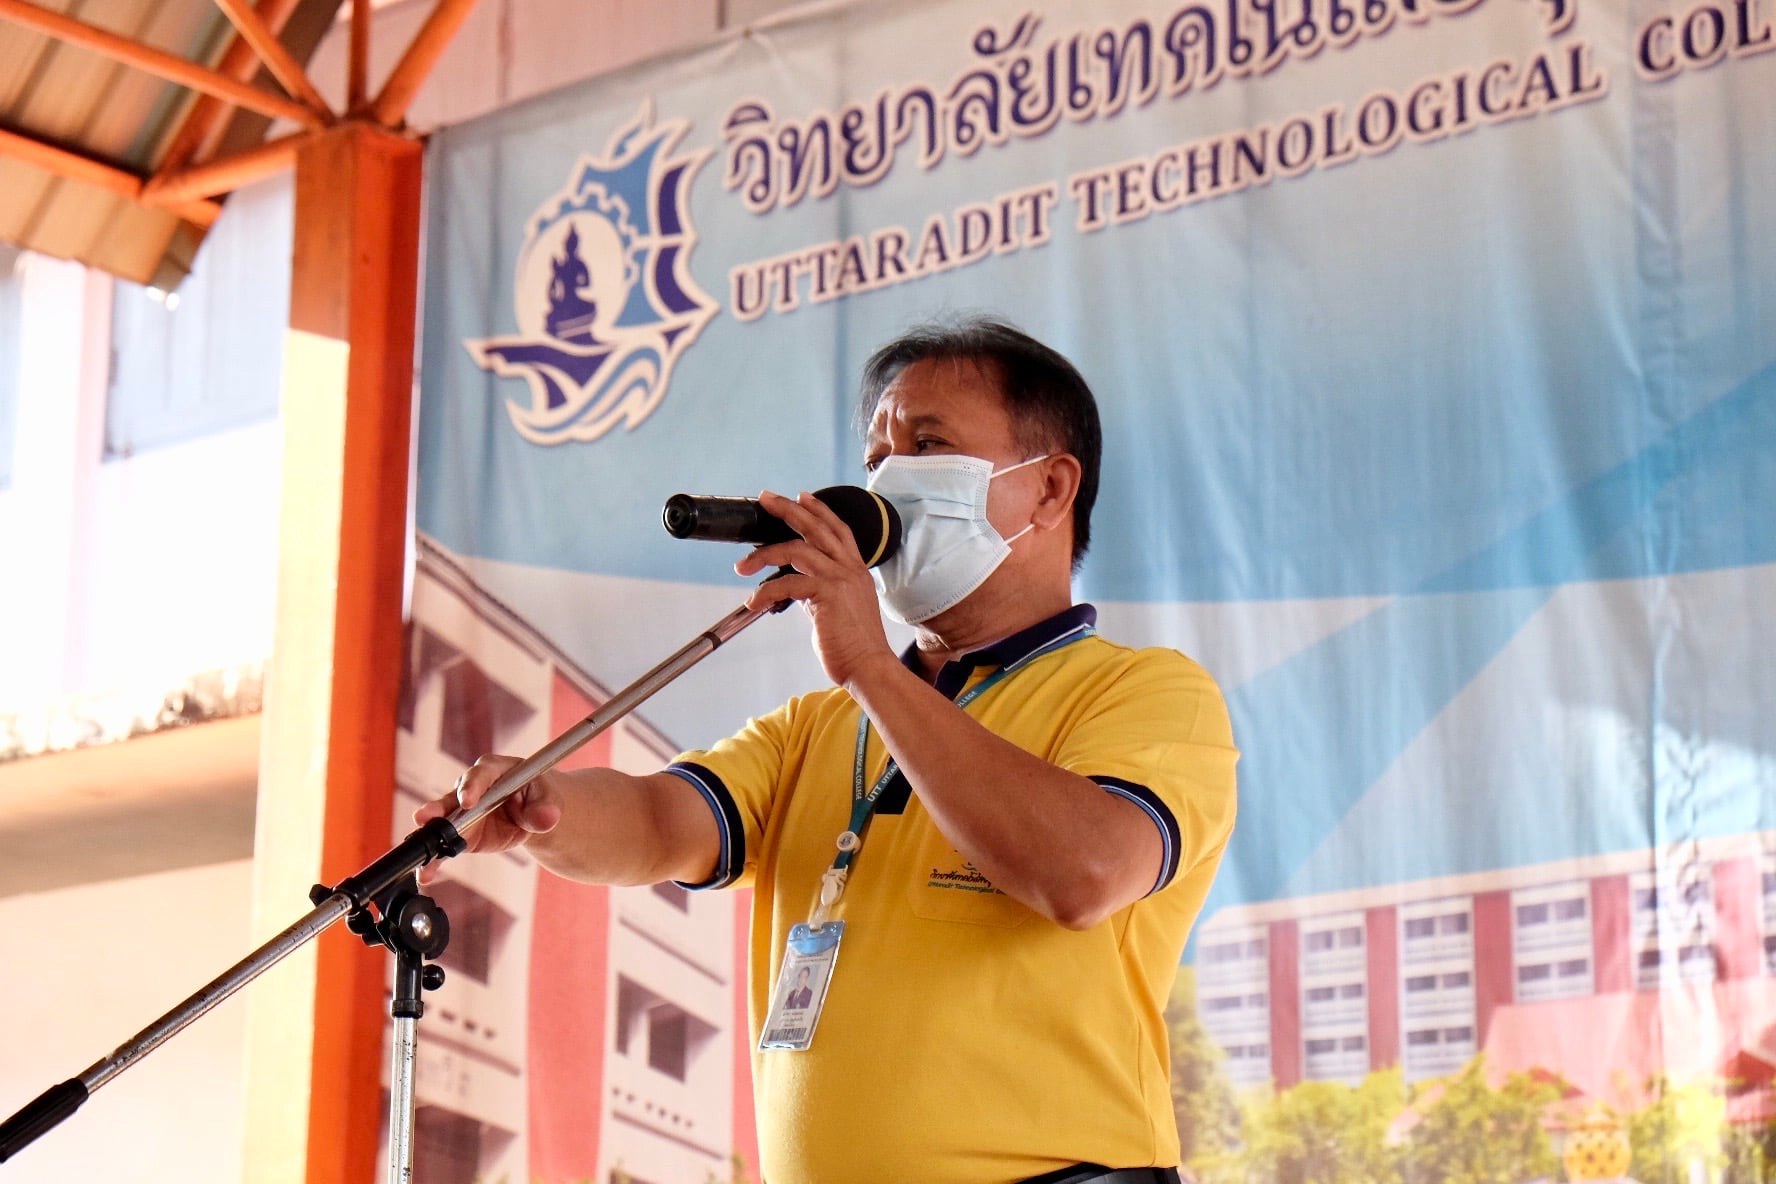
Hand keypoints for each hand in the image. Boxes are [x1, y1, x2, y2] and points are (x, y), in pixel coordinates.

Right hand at [413, 754, 562, 882]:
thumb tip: (546, 818)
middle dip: (438, 808)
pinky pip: (444, 848)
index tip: (467, 801)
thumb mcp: (548, 798)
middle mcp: (471, 789)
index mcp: (494, 770)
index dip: (472, 786)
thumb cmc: (539, 796)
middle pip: (451, 798)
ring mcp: (461, 813)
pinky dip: (434, 862)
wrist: (533, 812)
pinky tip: (425, 875)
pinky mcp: (460, 835)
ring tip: (419, 856)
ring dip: (429, 839)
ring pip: (441, 824)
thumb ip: (545, 808)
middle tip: (425, 818)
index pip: (480, 774)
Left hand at [735, 490, 898, 689]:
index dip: (819, 510)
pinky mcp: (827, 594)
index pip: (838, 529)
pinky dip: (765, 592)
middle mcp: (850, 569)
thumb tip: (798, 588)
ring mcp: (840, 579)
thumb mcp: (840, 610)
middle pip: (817, 527)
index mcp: (855, 571)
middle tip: (766, 498)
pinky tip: (754, 602)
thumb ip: (821, 593)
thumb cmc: (854, 645)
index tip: (801, 496)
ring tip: (743, 565)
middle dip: (788, 509)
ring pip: (797, 550)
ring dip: (764, 554)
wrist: (869, 666)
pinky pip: (787, 584)